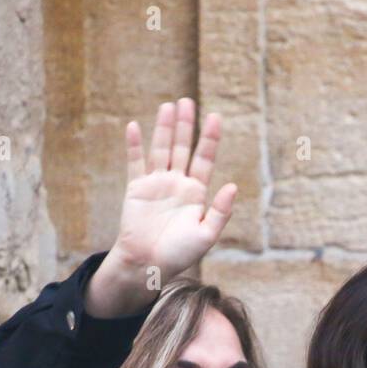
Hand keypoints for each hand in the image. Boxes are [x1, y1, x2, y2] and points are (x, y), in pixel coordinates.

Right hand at [89, 98, 236, 315]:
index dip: (209, 138)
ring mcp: (156, 184)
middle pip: (182, 147)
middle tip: (187, 101)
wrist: (148, 265)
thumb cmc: (179, 255)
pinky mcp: (136, 189)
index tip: (215, 117)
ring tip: (168, 106)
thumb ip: (220, 211)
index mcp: (196, 193)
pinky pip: (135, 163)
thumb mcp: (206, 235)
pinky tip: (133, 126)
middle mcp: (177, 184)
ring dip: (164, 128)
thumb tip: (233, 185)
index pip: (204, 159)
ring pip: (160, 149)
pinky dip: (134, 146)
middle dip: (185, 125)